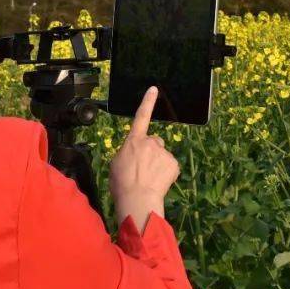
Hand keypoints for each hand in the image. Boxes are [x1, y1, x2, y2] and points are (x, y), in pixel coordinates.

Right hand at [109, 87, 180, 232]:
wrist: (138, 199)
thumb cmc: (122, 184)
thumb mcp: (116, 164)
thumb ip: (127, 153)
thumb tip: (134, 154)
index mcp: (134, 141)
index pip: (141, 116)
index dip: (148, 102)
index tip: (154, 89)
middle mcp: (151, 142)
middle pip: (154, 143)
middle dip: (150, 153)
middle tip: (142, 170)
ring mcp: (163, 152)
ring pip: (161, 156)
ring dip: (157, 164)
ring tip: (148, 179)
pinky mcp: (173, 163)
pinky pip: (170, 166)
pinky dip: (166, 174)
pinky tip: (157, 183)